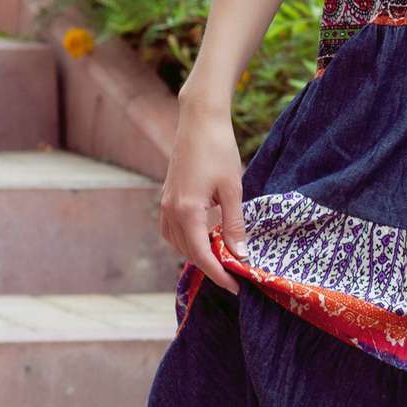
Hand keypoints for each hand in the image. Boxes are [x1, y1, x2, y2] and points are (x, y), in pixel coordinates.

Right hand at [161, 96, 248, 293]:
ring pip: (178, 243)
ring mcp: (166, 204)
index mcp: (187, 212)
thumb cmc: (219, 150)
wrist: (199, 120)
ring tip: (222, 258)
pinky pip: (172, 230)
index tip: (236, 286)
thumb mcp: (233, 190)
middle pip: (188, 252)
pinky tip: (204, 237)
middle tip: (235, 273)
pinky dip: (187, 240)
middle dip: (210, 267)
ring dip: (197, 254)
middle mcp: (171, 211)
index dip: (219, 275)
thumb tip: (240, 254)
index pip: (202, 256)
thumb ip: (234, 224)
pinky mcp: (167, 196)